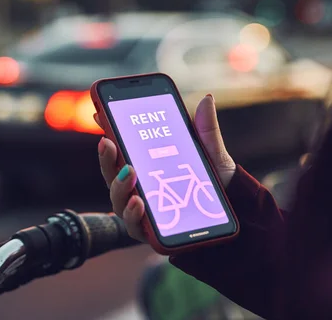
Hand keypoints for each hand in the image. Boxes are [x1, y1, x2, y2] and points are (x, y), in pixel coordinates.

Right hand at [94, 94, 236, 241]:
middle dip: (106, 156)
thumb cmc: (213, 188)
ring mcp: (139, 211)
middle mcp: (136, 189)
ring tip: (130, 173)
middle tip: (107, 141)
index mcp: (145, 167)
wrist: (230, 221)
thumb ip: (205, 130)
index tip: (100, 113)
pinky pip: (134, 224)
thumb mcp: (211, 155)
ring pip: (117, 198)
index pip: (119, 149)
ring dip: (119, 184)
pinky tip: (139, 203)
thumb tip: (206, 98)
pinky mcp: (148, 233)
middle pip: (111, 173)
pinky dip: (133, 213)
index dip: (108, 131)